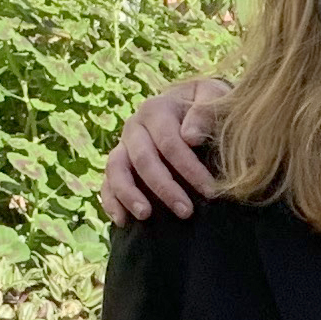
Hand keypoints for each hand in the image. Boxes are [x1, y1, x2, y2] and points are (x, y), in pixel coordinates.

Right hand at [100, 76, 231, 225]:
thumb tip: (190, 137)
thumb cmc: (208, 105)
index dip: (189, 168)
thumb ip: (205, 112)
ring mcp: (123, 146)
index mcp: (156, 109)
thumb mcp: (213, 98)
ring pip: (117, 170)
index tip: (211, 191)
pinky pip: (107, 183)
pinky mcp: (119, 164)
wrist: (195, 104)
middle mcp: (134, 127)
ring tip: (146, 215)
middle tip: (186, 211)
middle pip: (143, 159)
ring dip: (130, 195)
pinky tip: (122, 221)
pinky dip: (111, 202)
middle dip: (164, 188)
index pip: (169, 142)